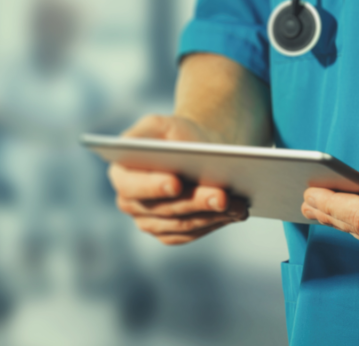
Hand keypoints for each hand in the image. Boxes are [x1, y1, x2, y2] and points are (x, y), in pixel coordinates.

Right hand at [108, 114, 248, 245]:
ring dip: (211, 215)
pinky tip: (235, 213)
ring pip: (182, 224)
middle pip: (163, 209)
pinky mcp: (170, 234)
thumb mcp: (160, 124)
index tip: (176, 182)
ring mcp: (148, 222)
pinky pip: (193, 233)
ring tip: (237, 204)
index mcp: (121, 174)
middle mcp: (129, 203)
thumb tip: (138, 148)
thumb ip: (144, 132)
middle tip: (222, 195)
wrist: (197, 155)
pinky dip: (215, 223)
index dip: (153, 186)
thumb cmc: (177, 136)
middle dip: (195, 202)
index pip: (132, 186)